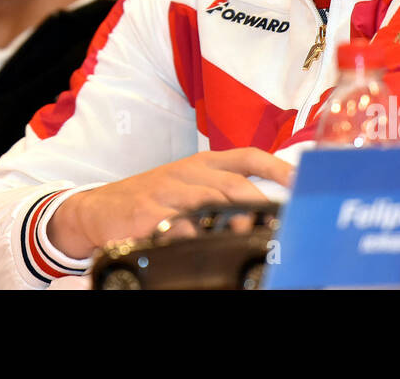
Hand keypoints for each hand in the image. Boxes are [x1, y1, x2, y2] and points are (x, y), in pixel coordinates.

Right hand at [47, 148, 293, 258]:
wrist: (98, 209)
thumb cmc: (151, 199)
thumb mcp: (187, 186)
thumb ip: (221, 193)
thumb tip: (263, 213)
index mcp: (202, 163)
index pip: (247, 156)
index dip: (277, 167)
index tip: (301, 181)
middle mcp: (186, 173)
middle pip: (232, 183)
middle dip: (258, 203)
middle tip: (276, 223)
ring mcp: (166, 191)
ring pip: (208, 201)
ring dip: (232, 221)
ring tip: (247, 235)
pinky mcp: (146, 213)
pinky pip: (176, 224)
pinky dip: (193, 234)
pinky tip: (201, 243)